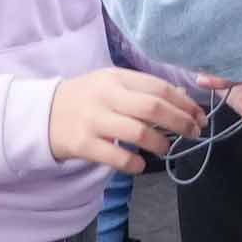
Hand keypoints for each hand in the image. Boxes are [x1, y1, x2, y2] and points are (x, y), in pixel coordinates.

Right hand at [45, 69, 213, 172]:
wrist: (42, 114)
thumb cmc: (85, 98)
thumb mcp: (111, 84)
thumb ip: (142, 90)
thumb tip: (181, 97)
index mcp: (116, 78)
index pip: (159, 88)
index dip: (184, 103)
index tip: (199, 116)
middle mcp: (106, 96)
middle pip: (154, 108)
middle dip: (181, 122)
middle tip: (193, 133)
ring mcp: (94, 120)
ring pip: (139, 132)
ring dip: (160, 143)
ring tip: (166, 148)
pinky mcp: (84, 144)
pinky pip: (117, 156)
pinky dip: (135, 163)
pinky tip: (140, 164)